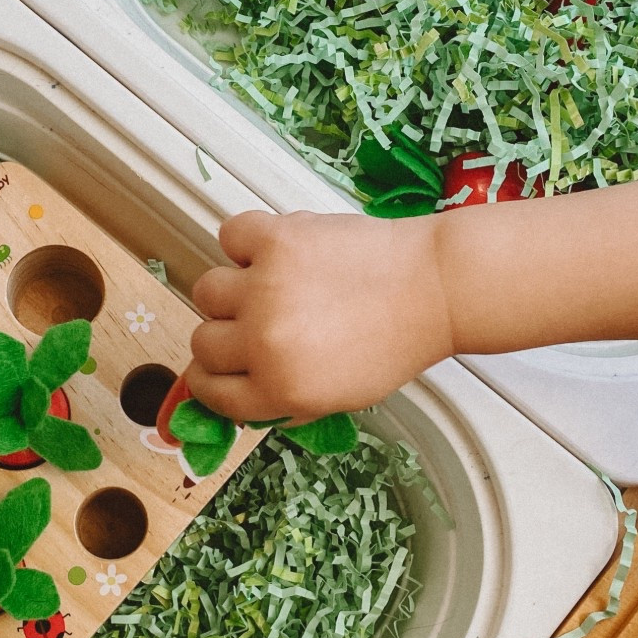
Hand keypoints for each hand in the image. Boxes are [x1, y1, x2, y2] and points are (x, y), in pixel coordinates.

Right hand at [185, 209, 453, 424]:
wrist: (434, 288)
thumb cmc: (395, 342)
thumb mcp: (337, 397)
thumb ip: (281, 400)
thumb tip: (235, 397)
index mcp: (280, 389)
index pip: (210, 392)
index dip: (213, 381)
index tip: (221, 369)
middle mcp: (265, 341)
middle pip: (203, 343)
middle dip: (226, 338)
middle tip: (255, 326)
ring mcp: (266, 287)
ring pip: (207, 291)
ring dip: (232, 291)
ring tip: (268, 286)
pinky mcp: (276, 240)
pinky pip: (229, 236)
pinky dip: (245, 242)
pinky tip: (272, 253)